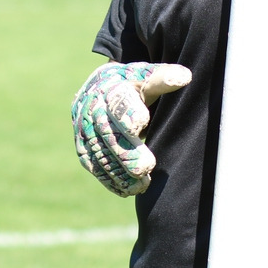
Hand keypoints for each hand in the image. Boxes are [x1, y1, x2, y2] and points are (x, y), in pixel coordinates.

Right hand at [71, 62, 189, 195]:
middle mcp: (92, 106)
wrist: (103, 88)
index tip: (142, 123)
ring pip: (98, 152)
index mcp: (110, 86)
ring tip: (142, 184)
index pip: (117, 100)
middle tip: (146, 167)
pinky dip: (109, 179)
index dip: (127, 112)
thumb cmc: (134, 84)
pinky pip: (93, 164)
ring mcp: (84, 128)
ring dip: (119, 171)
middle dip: (125, 151)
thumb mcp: (147, 77)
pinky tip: (127, 190)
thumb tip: (185, 77)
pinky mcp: (83, 146)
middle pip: (106, 131)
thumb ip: (164, 78)